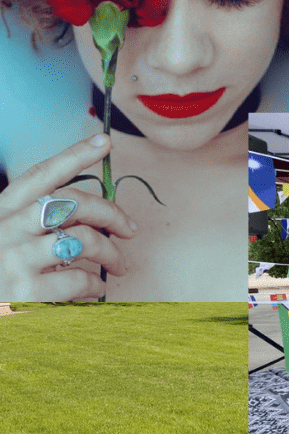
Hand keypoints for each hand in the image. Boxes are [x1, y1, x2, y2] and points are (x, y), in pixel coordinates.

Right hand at [0, 135, 138, 300]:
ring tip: (120, 266)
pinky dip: (96, 285)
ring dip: (113, 254)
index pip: (41, 175)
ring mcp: (15, 260)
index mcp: (0, 214)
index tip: (104, 141)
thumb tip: (89, 217)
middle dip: (112, 213)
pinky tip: (94, 290)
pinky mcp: (27, 292)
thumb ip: (35, 226)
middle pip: (73, 203)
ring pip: (86, 240)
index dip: (74, 155)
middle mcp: (5, 230)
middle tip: (131, 230)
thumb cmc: (0, 279)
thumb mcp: (6, 242)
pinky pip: (81, 278)